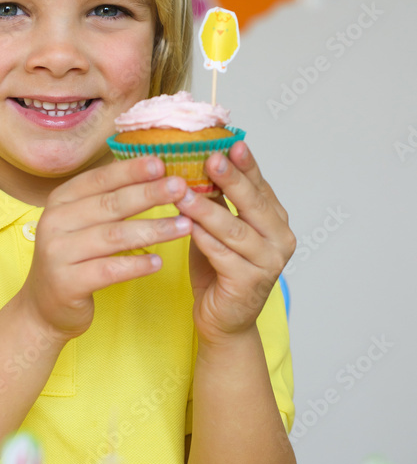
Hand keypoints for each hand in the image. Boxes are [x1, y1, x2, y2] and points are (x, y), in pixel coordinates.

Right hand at [20, 156, 190, 340]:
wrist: (44, 307)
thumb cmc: (74, 259)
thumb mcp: (82, 223)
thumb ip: (107, 199)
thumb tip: (150, 169)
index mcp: (60, 201)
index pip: (99, 179)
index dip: (130, 171)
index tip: (161, 163)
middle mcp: (55, 222)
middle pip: (110, 204)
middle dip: (148, 194)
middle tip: (180, 188)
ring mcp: (58, 253)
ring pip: (114, 236)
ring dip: (153, 230)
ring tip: (184, 226)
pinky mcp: (67, 283)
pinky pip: (109, 270)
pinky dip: (136, 265)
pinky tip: (158, 262)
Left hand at [174, 141, 295, 343]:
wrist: (224, 320)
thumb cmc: (220, 269)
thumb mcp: (219, 228)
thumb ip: (218, 200)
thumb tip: (199, 161)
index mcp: (276, 221)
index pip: (260, 186)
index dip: (246, 165)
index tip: (231, 143)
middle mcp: (279, 240)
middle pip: (253, 204)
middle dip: (231, 180)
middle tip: (211, 158)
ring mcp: (268, 264)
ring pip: (234, 230)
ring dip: (206, 209)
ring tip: (183, 190)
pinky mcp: (248, 284)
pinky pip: (221, 255)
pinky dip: (202, 238)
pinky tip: (186, 224)